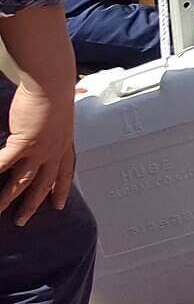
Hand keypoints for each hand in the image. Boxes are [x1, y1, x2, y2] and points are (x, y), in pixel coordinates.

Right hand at [0, 83, 74, 225]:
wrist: (52, 83)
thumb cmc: (56, 92)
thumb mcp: (62, 110)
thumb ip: (60, 117)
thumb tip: (75, 101)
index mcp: (65, 143)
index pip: (65, 172)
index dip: (61, 189)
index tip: (59, 204)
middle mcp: (54, 151)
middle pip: (43, 184)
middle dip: (32, 204)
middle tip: (23, 221)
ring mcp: (39, 150)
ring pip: (22, 182)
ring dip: (8, 199)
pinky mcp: (23, 144)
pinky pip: (3, 165)